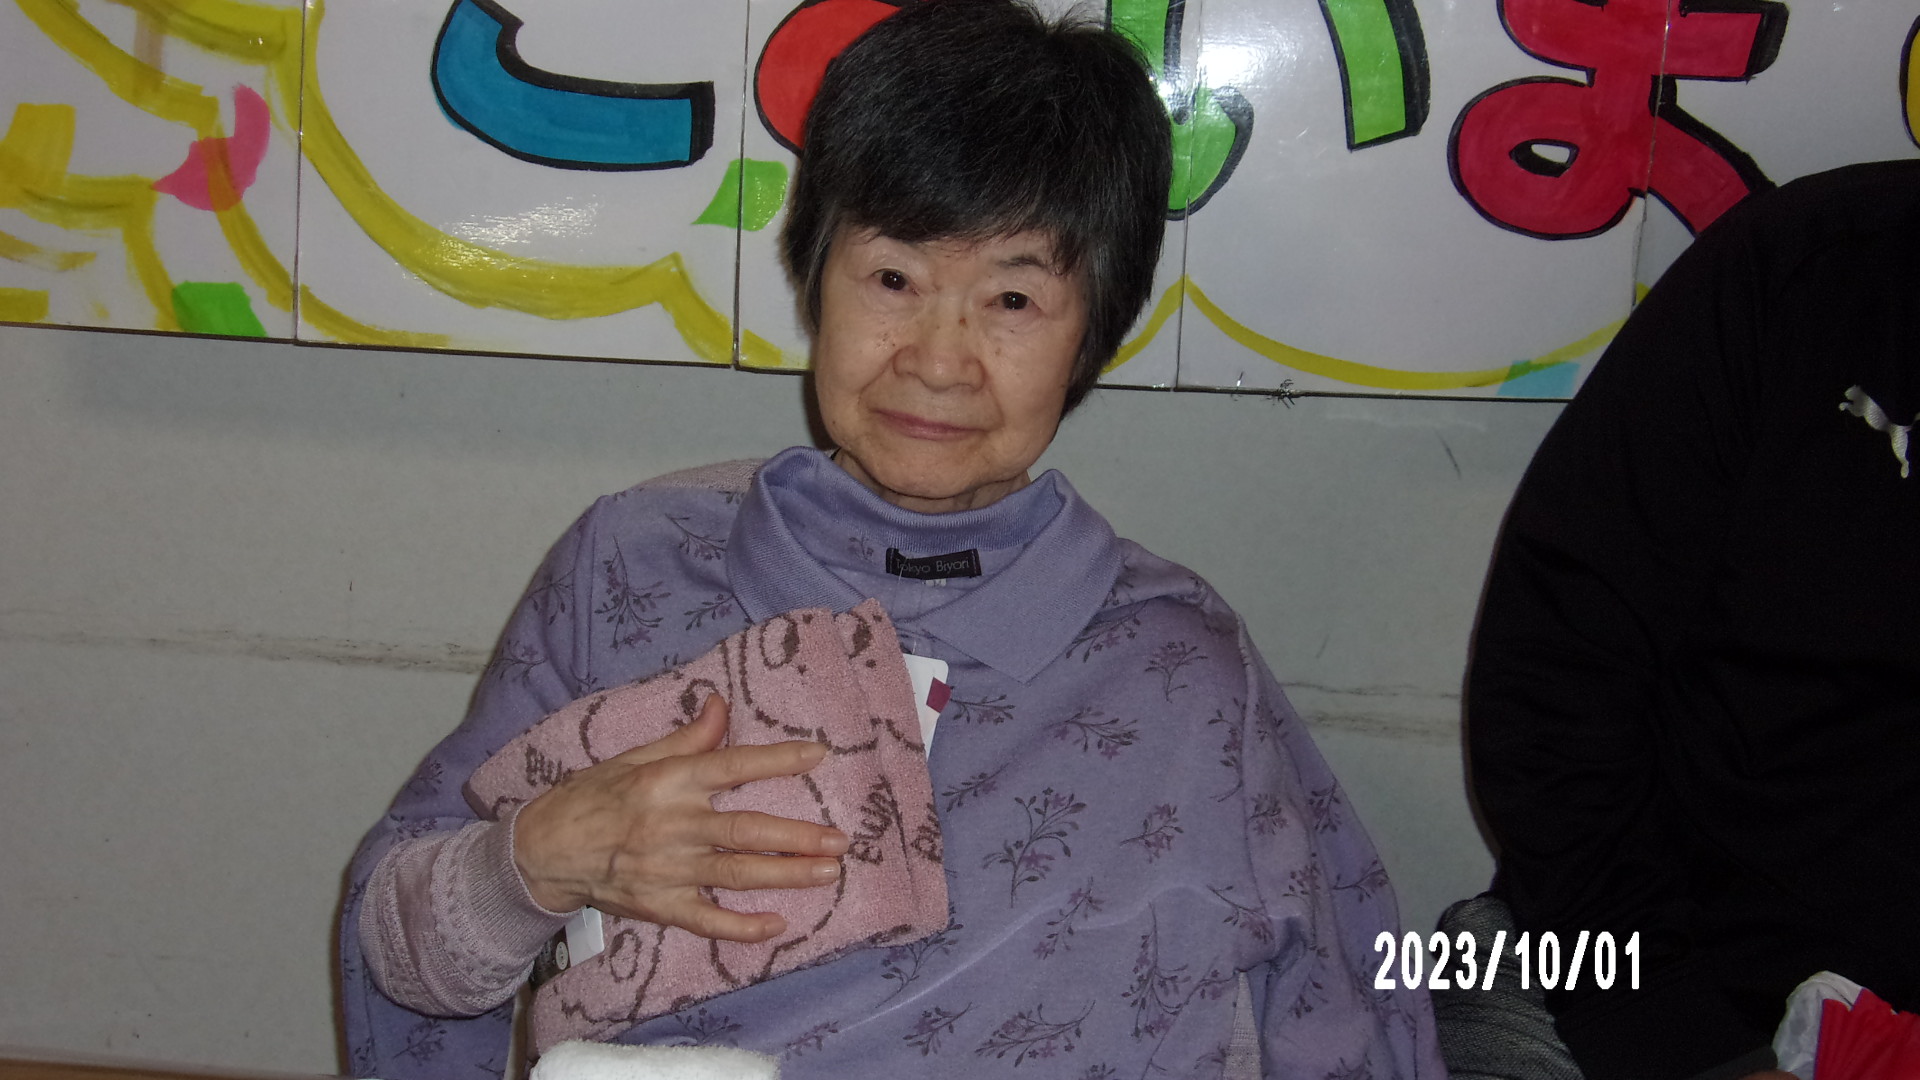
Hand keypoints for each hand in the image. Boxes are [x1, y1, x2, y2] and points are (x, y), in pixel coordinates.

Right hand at [511, 693, 848, 941]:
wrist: (544, 851)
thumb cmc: (593, 797)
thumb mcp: (635, 757)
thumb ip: (687, 739)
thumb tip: (723, 705)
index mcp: (668, 782)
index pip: (733, 766)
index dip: (778, 759)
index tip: (819, 754)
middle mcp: (673, 825)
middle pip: (746, 830)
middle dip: (797, 836)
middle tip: (840, 840)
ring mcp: (668, 870)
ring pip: (737, 874)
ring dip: (786, 875)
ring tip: (827, 873)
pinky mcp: (660, 906)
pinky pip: (707, 921)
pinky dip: (742, 926)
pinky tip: (776, 925)